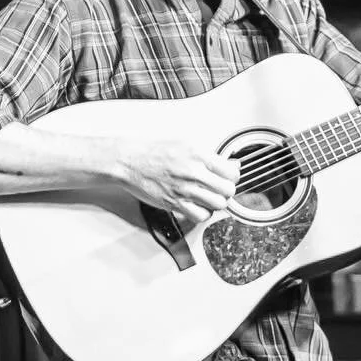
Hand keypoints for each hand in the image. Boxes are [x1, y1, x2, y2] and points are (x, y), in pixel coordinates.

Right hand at [120, 140, 239, 221]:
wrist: (128, 161)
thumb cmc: (153, 151)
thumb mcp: (185, 144)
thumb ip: (208, 156)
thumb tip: (230, 164)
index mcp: (198, 155)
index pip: (231, 172)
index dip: (232, 176)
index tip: (227, 177)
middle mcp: (193, 172)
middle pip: (228, 190)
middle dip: (226, 191)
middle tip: (218, 189)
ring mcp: (184, 189)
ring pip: (217, 205)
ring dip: (215, 204)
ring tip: (208, 199)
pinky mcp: (174, 203)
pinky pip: (200, 216)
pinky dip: (202, 214)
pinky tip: (197, 207)